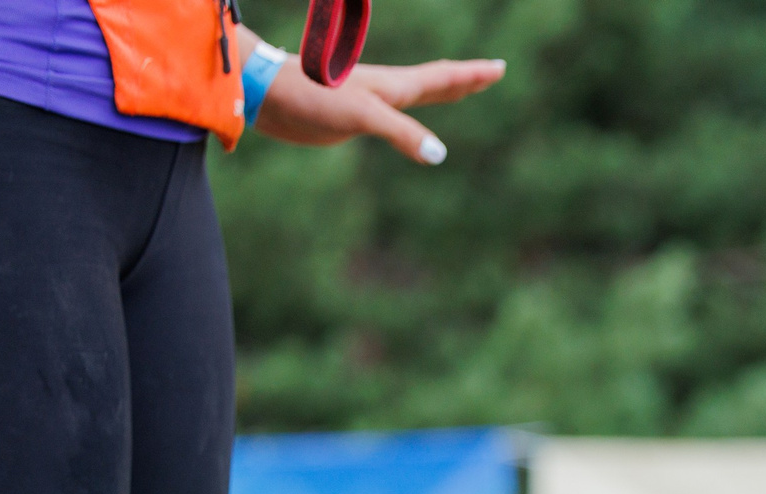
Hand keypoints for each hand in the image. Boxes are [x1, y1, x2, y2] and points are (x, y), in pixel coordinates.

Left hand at [239, 27, 504, 163]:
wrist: (266, 93)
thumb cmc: (312, 97)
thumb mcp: (362, 116)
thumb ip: (401, 133)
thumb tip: (439, 154)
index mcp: (394, 87)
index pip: (442, 79)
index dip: (471, 75)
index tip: (499, 67)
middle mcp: (386, 91)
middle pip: (435, 83)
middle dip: (464, 80)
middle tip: (491, 73)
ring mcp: (370, 103)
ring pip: (415, 97)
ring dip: (440, 93)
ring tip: (459, 91)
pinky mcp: (352, 118)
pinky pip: (394, 117)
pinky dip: (411, 118)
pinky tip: (407, 122)